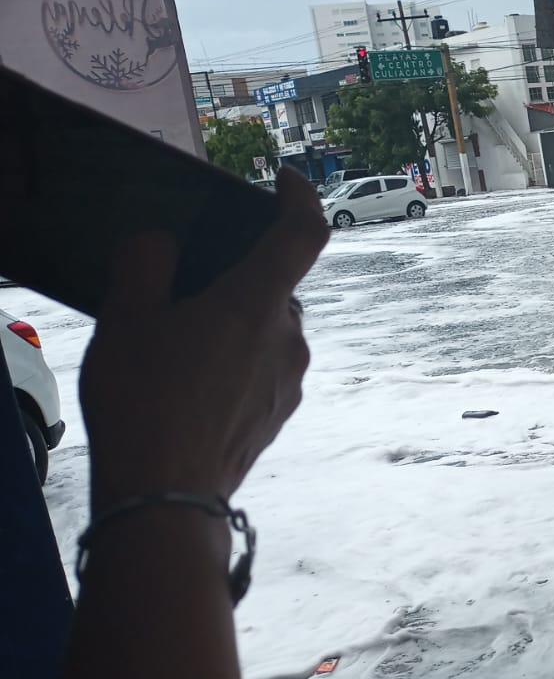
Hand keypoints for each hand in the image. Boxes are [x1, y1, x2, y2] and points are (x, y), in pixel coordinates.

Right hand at [81, 170, 327, 509]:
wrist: (166, 497)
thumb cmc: (144, 403)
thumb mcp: (125, 318)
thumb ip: (145, 263)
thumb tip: (162, 243)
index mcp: (257, 303)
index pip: (303, 233)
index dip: (300, 198)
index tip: (288, 181)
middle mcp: (288, 339)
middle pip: (275, 287)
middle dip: (237, 278)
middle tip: (183, 288)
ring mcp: (289, 380)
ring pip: (267, 330)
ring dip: (233, 325)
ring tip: (175, 345)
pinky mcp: (279, 413)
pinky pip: (263, 368)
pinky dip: (235, 361)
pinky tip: (188, 384)